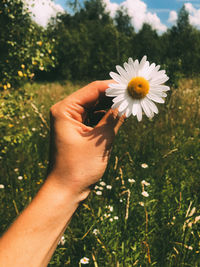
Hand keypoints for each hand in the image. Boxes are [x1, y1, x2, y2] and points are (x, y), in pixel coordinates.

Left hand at [48, 80, 123, 200]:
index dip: (114, 87)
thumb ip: (115, 118)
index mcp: (65, 109)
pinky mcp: (78, 131)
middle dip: (115, 98)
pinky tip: (121, 117)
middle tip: (135, 96)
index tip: (133, 86)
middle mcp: (66, 112)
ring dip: (112, 108)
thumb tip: (129, 101)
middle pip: (95, 97)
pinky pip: (95, 119)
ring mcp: (72, 121)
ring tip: (131, 106)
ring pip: (96, 108)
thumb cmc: (79, 167)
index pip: (93, 90)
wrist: (66, 191)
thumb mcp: (101, 140)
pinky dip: (107, 118)